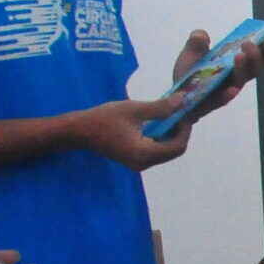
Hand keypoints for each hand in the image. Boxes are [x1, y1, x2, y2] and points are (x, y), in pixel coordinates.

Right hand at [71, 98, 192, 169]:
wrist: (78, 131)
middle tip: (179, 114)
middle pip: (174, 151)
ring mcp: (139, 163)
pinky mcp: (135, 160)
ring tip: (170, 116)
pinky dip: (162, 138)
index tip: (184, 113)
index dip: (185, 130)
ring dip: (172, 135)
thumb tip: (183, 100)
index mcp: (143, 153)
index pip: (177, 146)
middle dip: (180, 132)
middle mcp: (143, 163)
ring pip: (166, 151)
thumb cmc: (103, 118)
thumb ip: (161, 107)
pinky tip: (159, 123)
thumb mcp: (134, 109)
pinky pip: (156, 151)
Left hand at [168, 27, 263, 124]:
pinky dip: (228, 95)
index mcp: (237, 66)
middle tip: (248, 43)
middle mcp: (236, 78)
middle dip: (255, 56)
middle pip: (254, 69)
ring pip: (240, 82)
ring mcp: (226, 91)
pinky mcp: (213, 102)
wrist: (175, 96)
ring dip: (243, 69)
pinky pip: (223, 100)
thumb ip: (196, 43)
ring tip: (239, 56)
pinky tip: (231, 90)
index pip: (259, 59)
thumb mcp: (191, 54)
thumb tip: (201, 35)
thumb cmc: (190, 75)